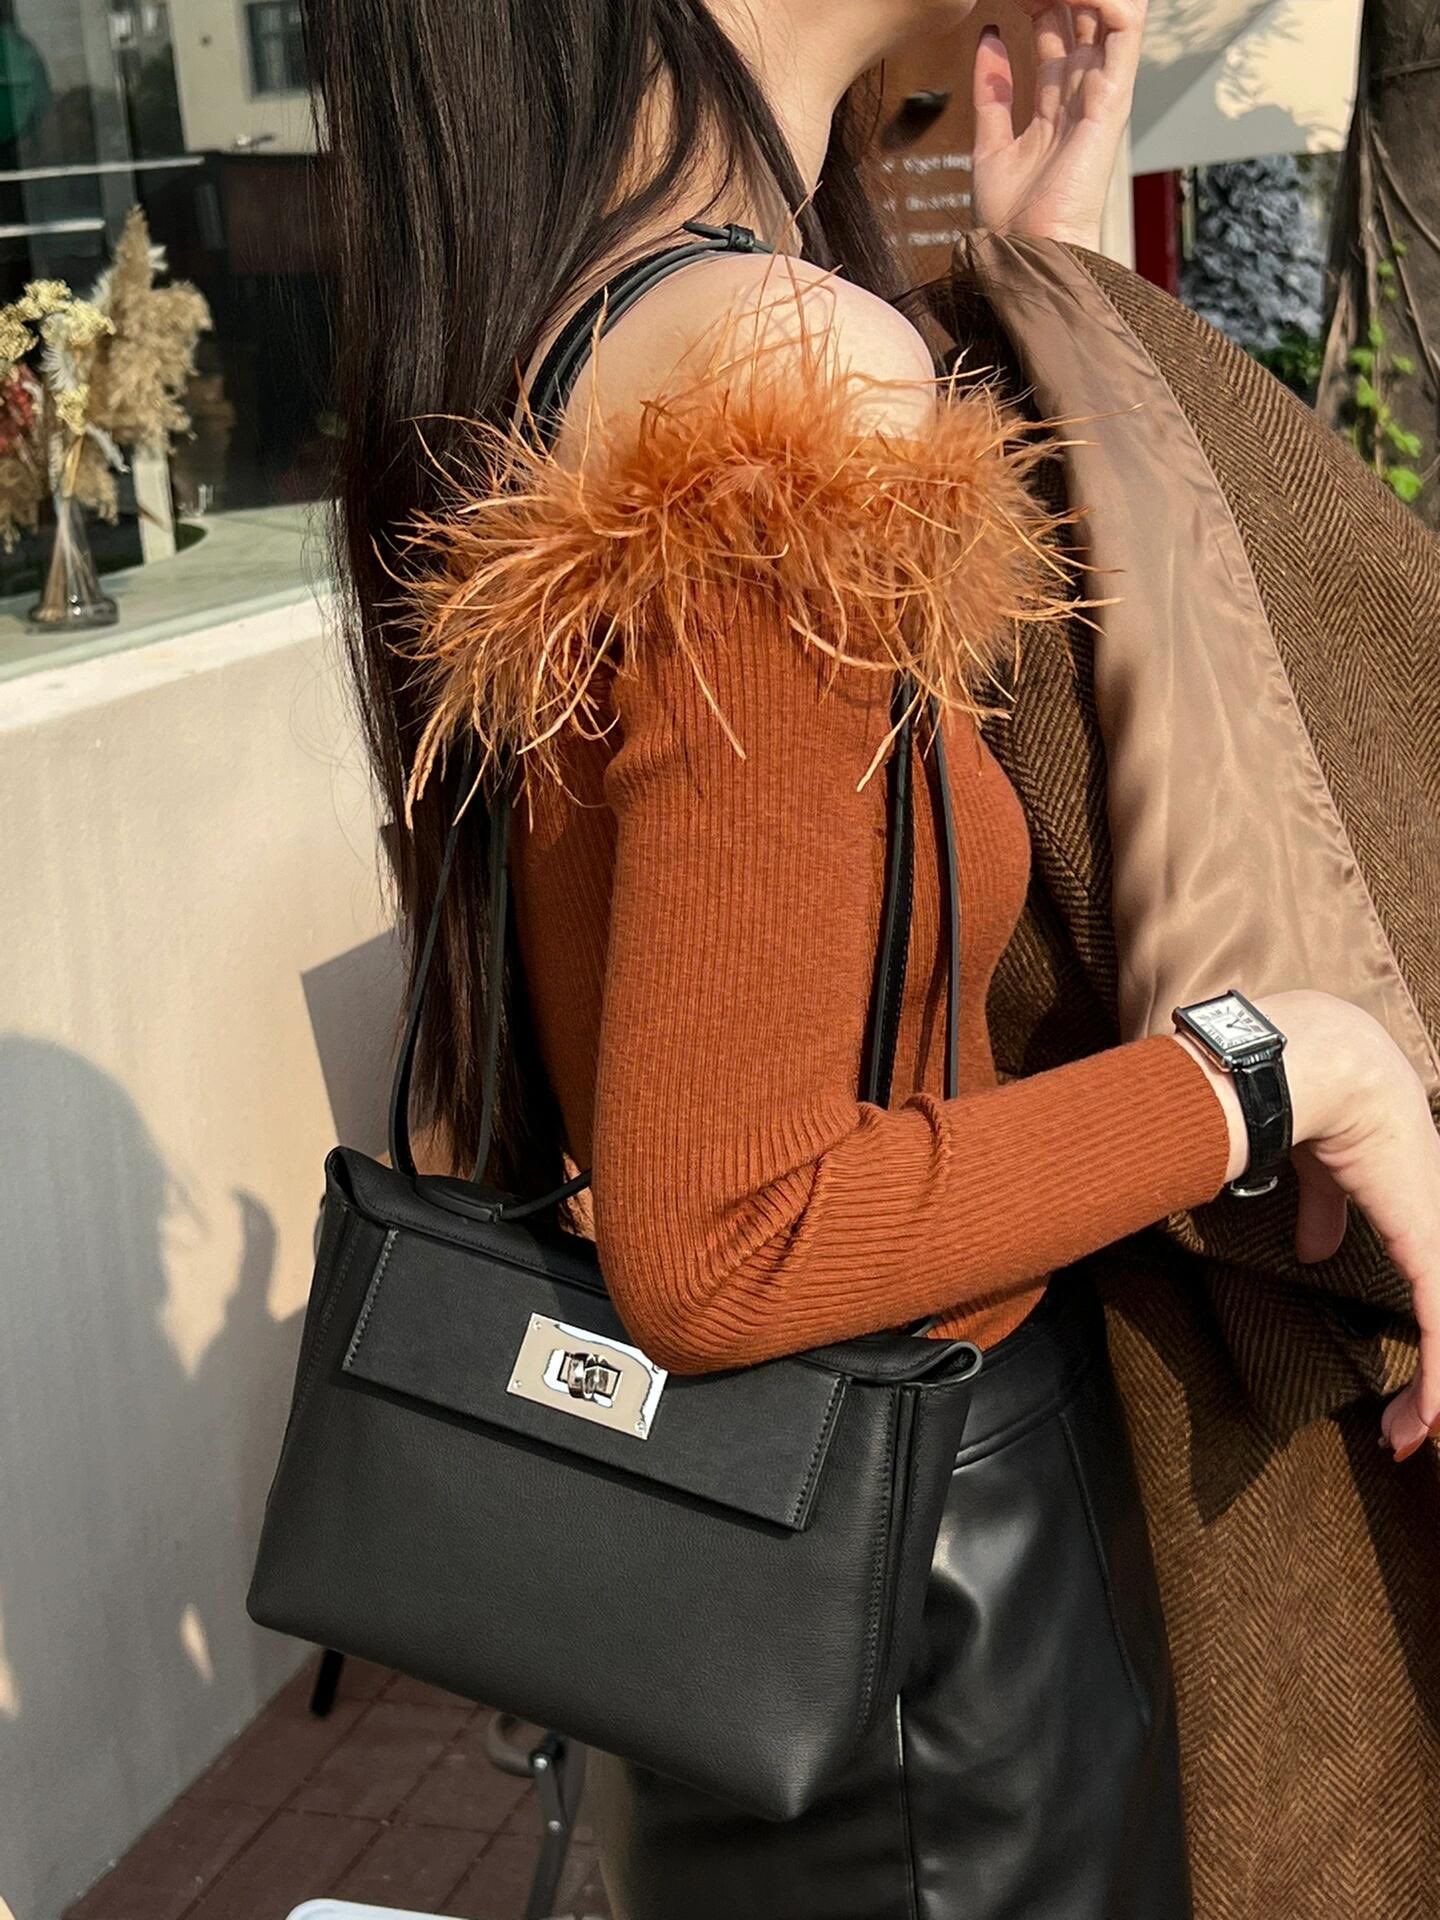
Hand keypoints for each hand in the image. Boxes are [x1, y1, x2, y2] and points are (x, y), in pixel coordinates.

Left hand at [970, 2, 1146, 250]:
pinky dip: (1108, 0)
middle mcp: (1083, 91)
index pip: (1057, 27)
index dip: (1037, 1)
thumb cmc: (1011, 219)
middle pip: (1082, 13)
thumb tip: (990, 37)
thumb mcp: (990, 144)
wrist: (1027, 253)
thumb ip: (991, 93)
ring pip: (1109, 11)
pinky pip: (1125, 28)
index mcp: (1056, 100)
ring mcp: (1101, 91)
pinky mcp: (1113, 98)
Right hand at [1174, 989, 1439, 1462]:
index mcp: (1416, 1196)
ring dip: (1434, 1393)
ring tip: (1408, 1436)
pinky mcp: (1429, 1245)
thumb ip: (1324, 1209)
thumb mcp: (1316, 1167)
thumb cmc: (1301, 1090)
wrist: (1311, 1063)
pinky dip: (1436, 1384)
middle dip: (1433, 1377)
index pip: (1432, 1277)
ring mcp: (1435, 1232)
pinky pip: (1439, 1327)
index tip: (1399, 1381)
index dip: (1424, 1336)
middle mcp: (1433, 1217)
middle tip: (1407, 1427)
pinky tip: (1429, 1423)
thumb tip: (1312, 1253)